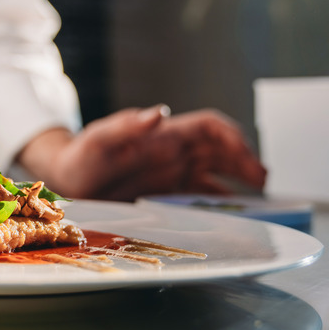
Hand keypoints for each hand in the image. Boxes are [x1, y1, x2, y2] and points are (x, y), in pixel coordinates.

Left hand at [18, 106, 266, 200]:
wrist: (65, 180)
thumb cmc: (80, 155)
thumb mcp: (98, 140)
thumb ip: (125, 127)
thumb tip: (159, 113)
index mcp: (163, 135)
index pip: (208, 128)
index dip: (232, 137)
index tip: (246, 154)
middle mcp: (173, 152)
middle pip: (221, 150)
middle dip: (245, 162)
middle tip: (263, 183)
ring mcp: (171, 173)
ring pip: (216, 174)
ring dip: (238, 183)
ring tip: (259, 201)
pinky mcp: (164, 194)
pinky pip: (199, 196)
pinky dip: (218, 203)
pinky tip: (230, 217)